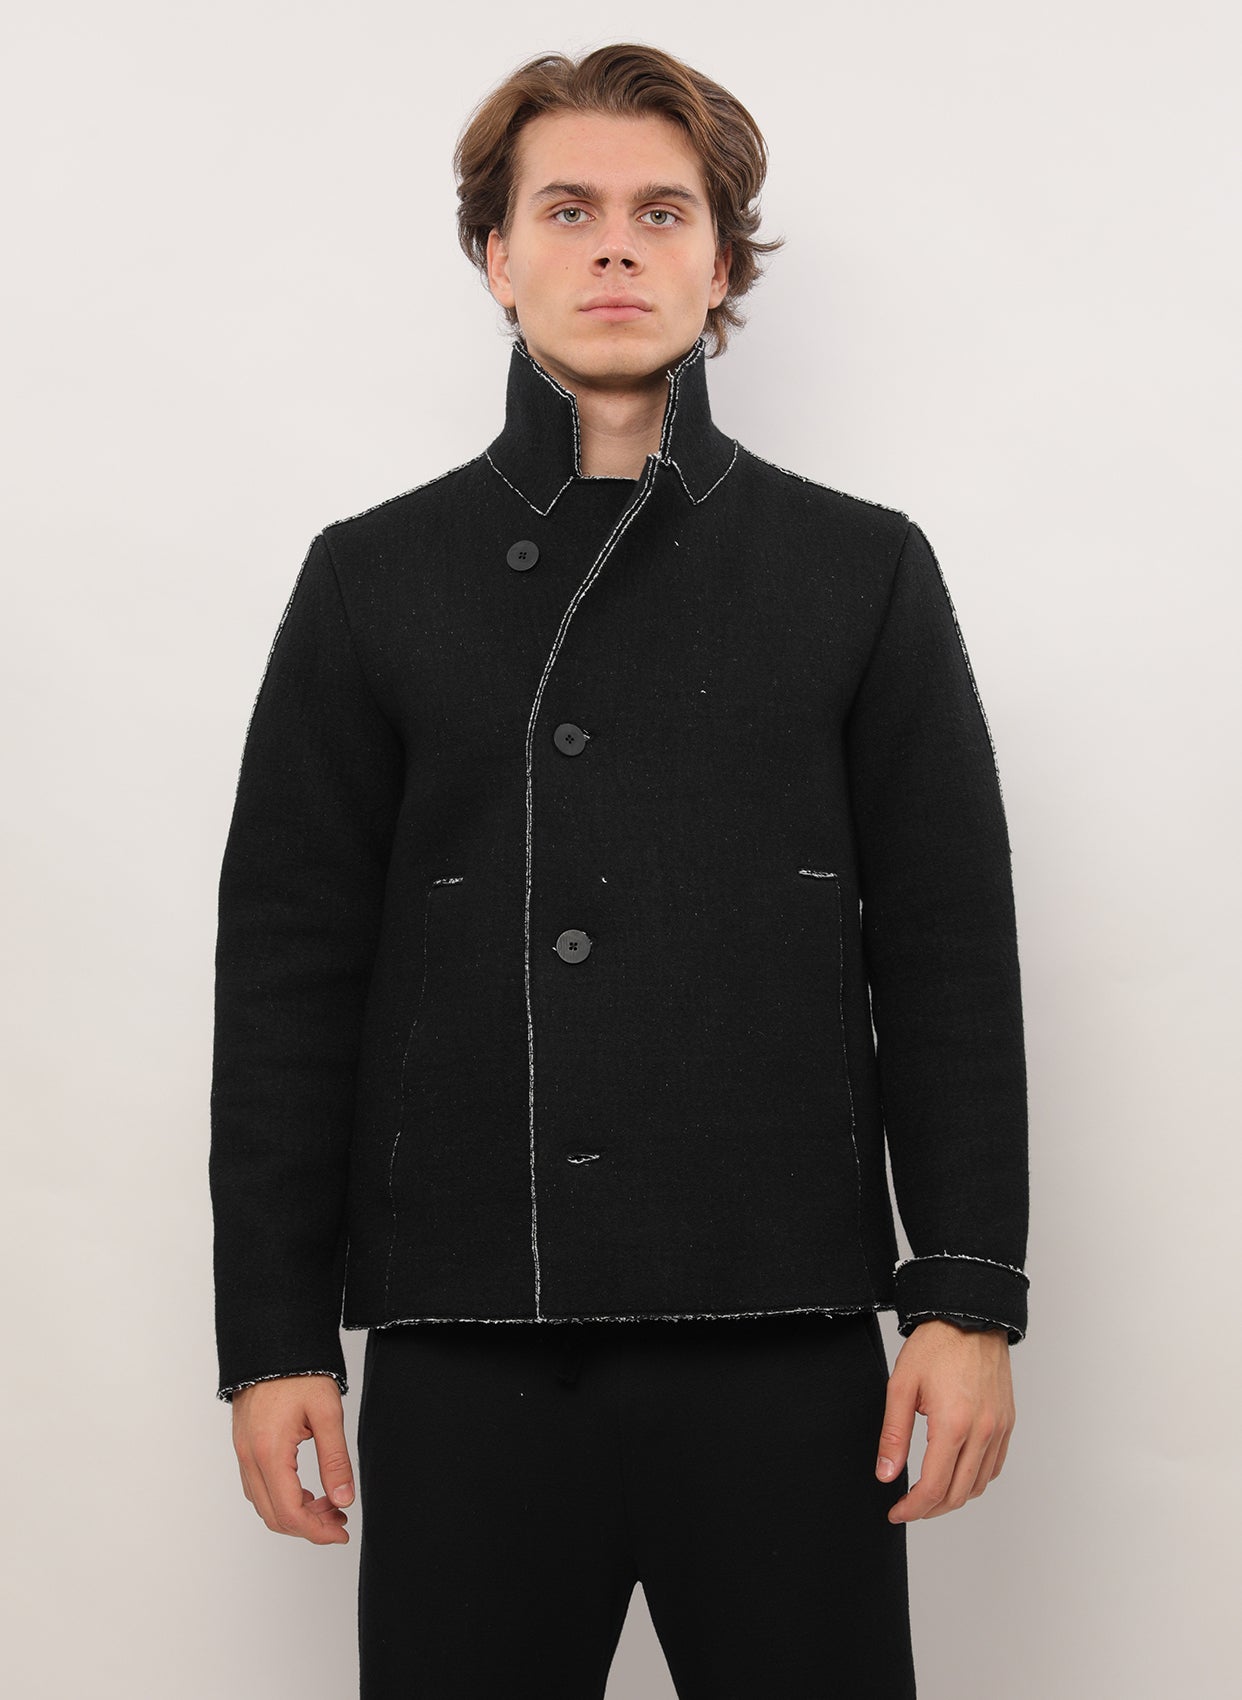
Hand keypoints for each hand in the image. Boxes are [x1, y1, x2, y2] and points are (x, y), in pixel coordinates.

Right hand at [231, 1375, 355, 1544]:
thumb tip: (344, 1500)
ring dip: (295, 1513)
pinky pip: (258, 1486)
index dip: (317, 1531)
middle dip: (309, 1526)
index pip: (290, 1512)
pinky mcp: (244, 1445)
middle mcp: (249, 1457)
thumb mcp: (327, 1413)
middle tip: (340, 1519)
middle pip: (274, 1515)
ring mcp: (243, 1452)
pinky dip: (282, 1498)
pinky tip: (307, 1490)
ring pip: (264, 1504)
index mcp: (269, 1452)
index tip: (341, 1532)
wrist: (273, 1342)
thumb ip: (335, 1460)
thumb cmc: (301, 1372)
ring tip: (329, 1504)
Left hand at [875, 1319, 1014, 1521]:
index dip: (912, 1508)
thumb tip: (886, 1474)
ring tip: (928, 1495)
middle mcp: (983, 1432)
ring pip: (978, 1485)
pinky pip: (994, 1466)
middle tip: (907, 1508)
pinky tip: (955, 1475)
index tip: (895, 1512)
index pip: (934, 1487)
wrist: (968, 1315)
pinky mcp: (1007, 1422)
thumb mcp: (901, 1386)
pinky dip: (974, 1480)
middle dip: (930, 1510)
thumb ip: (893, 1435)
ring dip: (953, 1498)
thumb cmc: (934, 1345)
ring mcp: (1000, 1428)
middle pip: (958, 1494)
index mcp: (954, 1424)